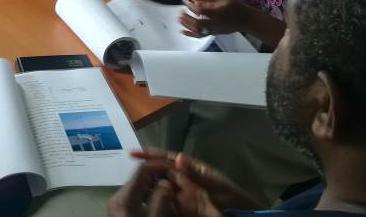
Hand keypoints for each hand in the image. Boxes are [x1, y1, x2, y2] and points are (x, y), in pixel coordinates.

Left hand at [107, 158, 176, 216]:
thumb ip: (161, 201)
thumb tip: (166, 182)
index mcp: (124, 197)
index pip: (141, 170)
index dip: (159, 166)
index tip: (175, 168)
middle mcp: (116, 196)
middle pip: (139, 178)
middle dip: (158, 177)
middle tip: (175, 182)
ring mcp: (116, 203)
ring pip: (138, 187)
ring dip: (154, 187)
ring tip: (171, 193)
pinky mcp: (119, 210)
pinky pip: (135, 197)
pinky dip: (148, 196)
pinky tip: (159, 203)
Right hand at [132, 151, 257, 215]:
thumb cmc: (234, 200)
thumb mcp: (216, 185)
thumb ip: (196, 173)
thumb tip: (178, 158)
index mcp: (193, 170)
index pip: (169, 159)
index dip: (151, 155)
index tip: (134, 153)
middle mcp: (184, 181)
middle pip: (161, 173)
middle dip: (146, 171)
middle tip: (131, 174)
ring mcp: (182, 196)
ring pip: (160, 188)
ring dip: (148, 186)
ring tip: (133, 186)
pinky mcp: (182, 211)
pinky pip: (165, 205)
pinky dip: (155, 203)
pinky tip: (144, 202)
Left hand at [180, 0, 249, 36]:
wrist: (245, 19)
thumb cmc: (234, 5)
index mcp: (217, 11)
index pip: (200, 9)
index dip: (190, 5)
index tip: (185, 0)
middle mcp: (215, 22)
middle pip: (197, 22)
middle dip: (186, 17)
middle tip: (181, 10)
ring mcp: (214, 29)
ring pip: (197, 30)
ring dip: (186, 24)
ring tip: (179, 18)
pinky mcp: (214, 33)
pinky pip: (201, 36)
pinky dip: (190, 34)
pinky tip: (182, 31)